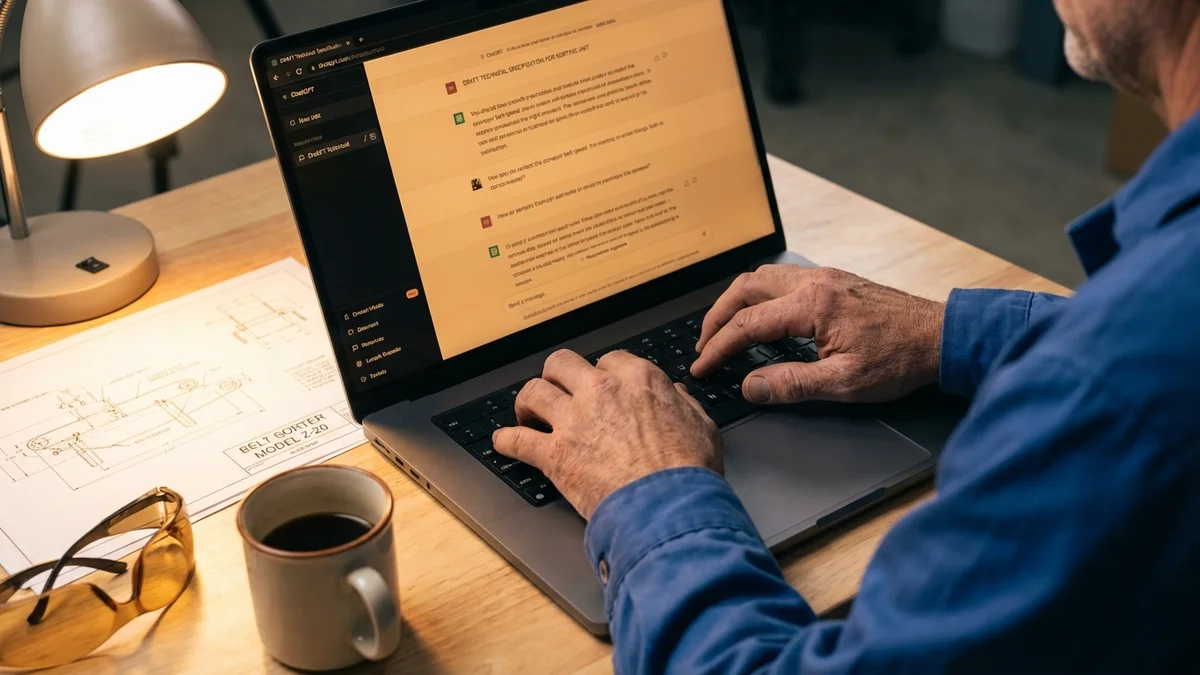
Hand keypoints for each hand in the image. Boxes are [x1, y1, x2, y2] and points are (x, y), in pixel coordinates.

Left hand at [492, 350, 721, 519]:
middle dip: (557, 377)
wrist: (669, 506)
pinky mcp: (554, 454)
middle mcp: (600, 391)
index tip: (598, 388)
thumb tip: (674, 395)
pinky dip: (506, 442)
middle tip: (558, 392)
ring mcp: (573, 420)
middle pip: (561, 364)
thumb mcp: (701, 426)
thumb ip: (683, 404)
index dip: (601, 375)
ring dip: (528, 403)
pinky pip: (516, 440)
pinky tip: (504, 443)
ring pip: (533, 392)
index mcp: (637, 379)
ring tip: (528, 414)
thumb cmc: (688, 471)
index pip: (608, 360)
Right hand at [692, 266, 943, 404]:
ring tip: (724, 329)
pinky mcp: (834, 281)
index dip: (718, 348)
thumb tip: (751, 386)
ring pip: (762, 278)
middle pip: (745, 288)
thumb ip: (791, 384)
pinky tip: (761, 315)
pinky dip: (759, 296)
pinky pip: (782, 279)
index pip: (747, 324)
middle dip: (717, 317)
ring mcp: (824, 277)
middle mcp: (814, 282)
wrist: (940, 337)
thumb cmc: (899, 359)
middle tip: (703, 345)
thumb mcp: (844, 383)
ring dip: (736, 302)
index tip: (702, 366)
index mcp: (811, 305)